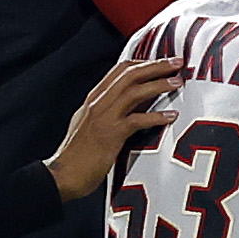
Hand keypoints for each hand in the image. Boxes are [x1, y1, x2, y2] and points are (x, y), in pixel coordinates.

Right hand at [44, 57, 181, 198]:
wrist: (61, 176)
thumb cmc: (77, 155)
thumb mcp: (89, 124)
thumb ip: (106, 111)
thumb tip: (128, 105)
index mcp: (93, 99)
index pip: (119, 70)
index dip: (143, 62)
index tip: (162, 62)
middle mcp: (97, 104)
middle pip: (129, 74)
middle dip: (155, 66)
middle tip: (176, 62)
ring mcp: (103, 118)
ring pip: (133, 92)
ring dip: (158, 84)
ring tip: (177, 82)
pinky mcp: (110, 135)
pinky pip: (137, 120)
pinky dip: (156, 116)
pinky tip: (171, 116)